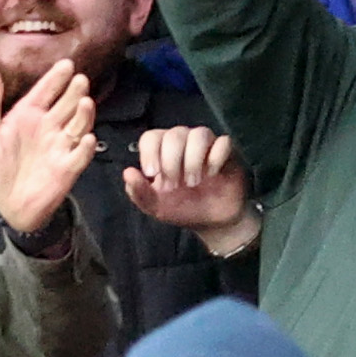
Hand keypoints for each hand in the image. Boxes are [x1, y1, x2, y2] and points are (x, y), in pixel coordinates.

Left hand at [0, 57, 102, 236]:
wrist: (6, 203)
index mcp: (29, 114)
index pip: (45, 91)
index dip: (56, 78)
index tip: (67, 64)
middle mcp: (49, 126)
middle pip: (66, 104)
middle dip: (74, 92)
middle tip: (80, 80)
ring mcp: (61, 146)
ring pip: (77, 125)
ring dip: (84, 115)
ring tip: (86, 103)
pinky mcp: (68, 168)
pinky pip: (79, 156)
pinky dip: (84, 148)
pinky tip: (87, 139)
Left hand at [121, 125, 258, 250]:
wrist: (212, 222)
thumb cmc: (182, 208)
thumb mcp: (155, 206)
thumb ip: (139, 191)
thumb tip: (127, 172)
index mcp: (162, 151)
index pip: (152, 137)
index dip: (150, 152)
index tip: (152, 174)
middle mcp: (184, 143)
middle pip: (174, 134)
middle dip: (172, 160)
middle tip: (174, 185)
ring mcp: (207, 146)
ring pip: (199, 134)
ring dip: (193, 159)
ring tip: (193, 182)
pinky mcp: (228, 152)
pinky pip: (223, 142)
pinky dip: (216, 157)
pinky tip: (213, 174)